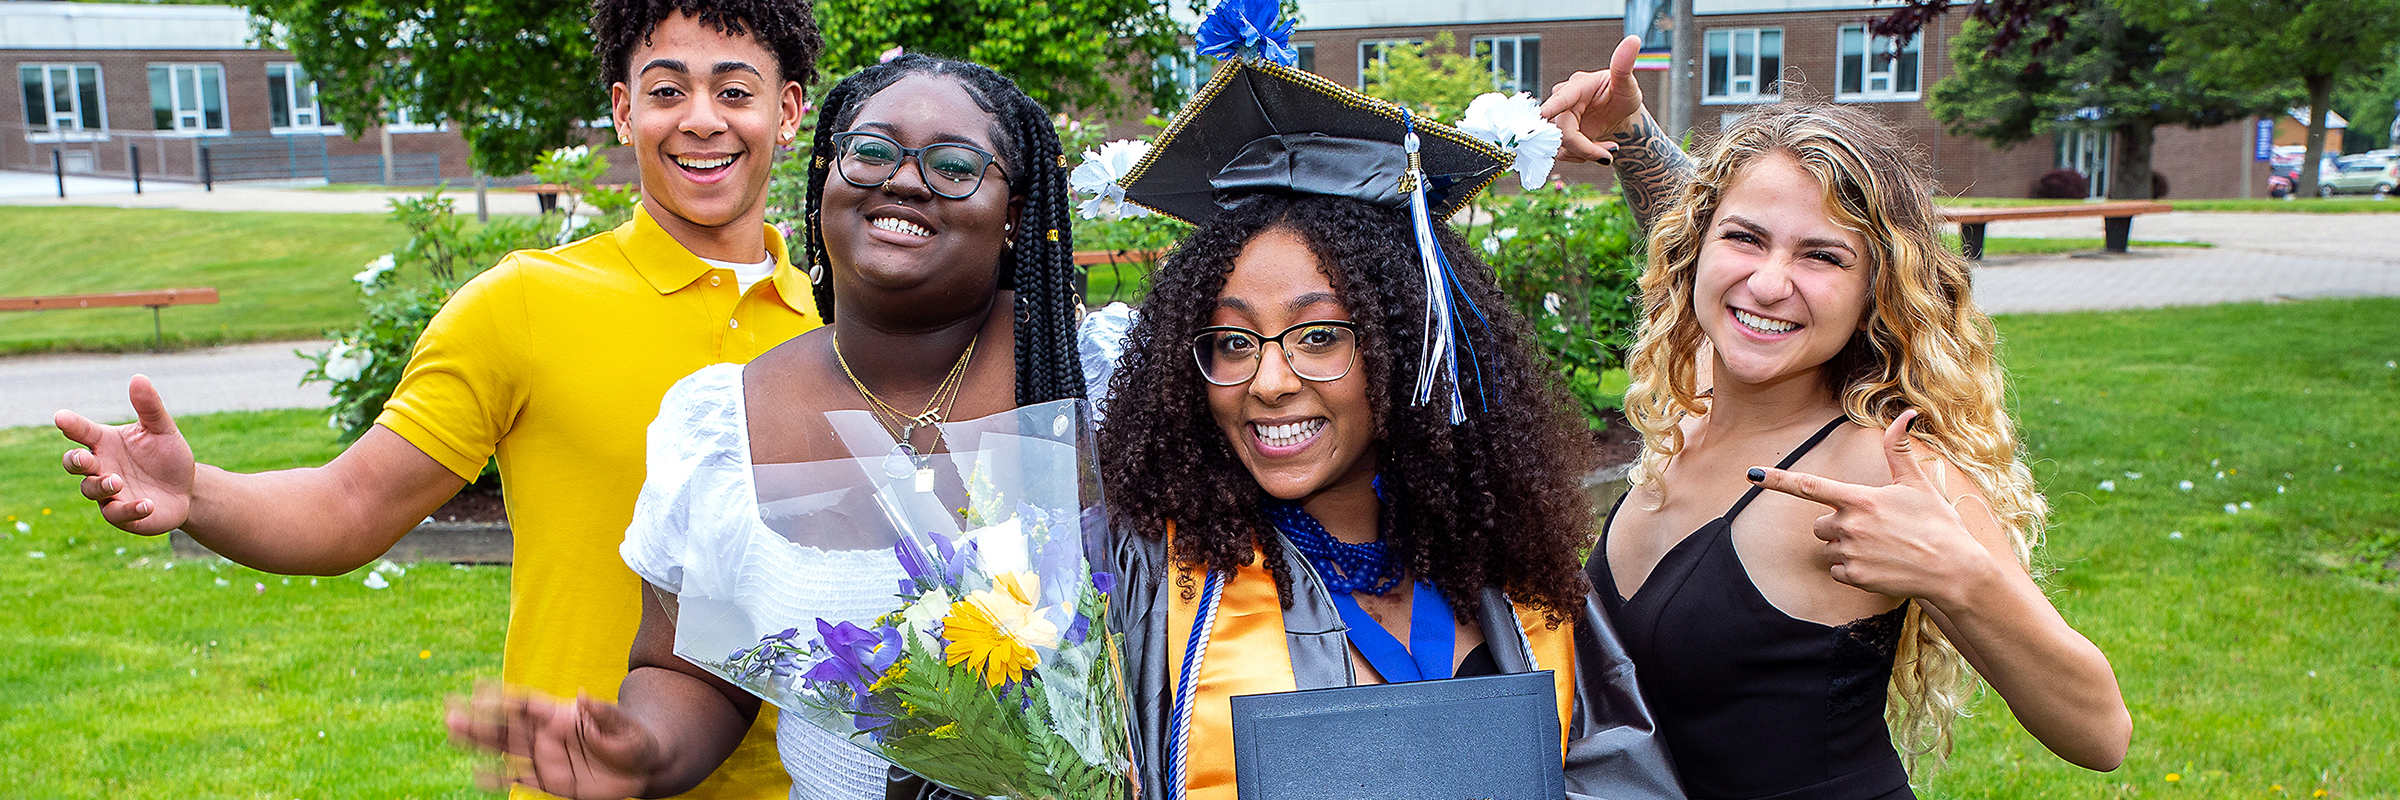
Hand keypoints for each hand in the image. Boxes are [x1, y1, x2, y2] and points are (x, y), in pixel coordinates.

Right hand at [55, 375, 195, 535]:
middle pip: (75, 463)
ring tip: (118, 480)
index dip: (71, 424)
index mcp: (106, 442)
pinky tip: (147, 504)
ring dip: (102, 485)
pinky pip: (117, 514)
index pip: (82, 431)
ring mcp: (109, 492)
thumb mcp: (163, 430)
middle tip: (86, 458)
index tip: (61, 417)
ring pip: (90, 489)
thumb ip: (149, 407)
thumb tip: (139, 377)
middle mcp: (101, 466)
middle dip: (76, 460)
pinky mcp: (122, 515)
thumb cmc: (168, 456)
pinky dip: (130, 509)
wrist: (188, 490)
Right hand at [446, 682, 661, 798]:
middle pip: (508, 726)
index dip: (503, 696)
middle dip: (480, 720)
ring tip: (453, 733)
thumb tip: (583, 696)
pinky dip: (499, 777)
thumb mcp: (625, 727)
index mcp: (562, 715)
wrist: (644, 768)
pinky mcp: (551, 781)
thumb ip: (604, 714)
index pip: (527, 705)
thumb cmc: (635, 740)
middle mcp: (548, 734)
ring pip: (506, 749)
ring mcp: (546, 758)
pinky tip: (477, 774)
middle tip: (451, 713)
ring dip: (480, 743)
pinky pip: (520, 778)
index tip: (477, 688)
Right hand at [1540, 34, 1646, 163]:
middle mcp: (1563, 102)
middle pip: (1561, 130)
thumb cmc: (1624, 97)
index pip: (1561, 98)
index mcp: (1577, 86)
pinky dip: (1582, 157)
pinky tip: (1597, 150)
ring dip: (1586, 153)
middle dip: (1585, 147)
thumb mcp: (1627, 85)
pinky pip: (1562, 153)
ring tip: (1609, 148)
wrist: (1620, 117)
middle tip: (1608, 155)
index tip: (1541, 117)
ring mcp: (1559, 119)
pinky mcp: (1558, 135)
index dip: (1550, 109)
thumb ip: (1624, 66)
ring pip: (1560, 145)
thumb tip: (1634, 39)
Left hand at [1748, 410, 2002, 603]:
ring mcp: (1851, 552)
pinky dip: (1851, 570)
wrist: (1955, 570)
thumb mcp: (1918, 484)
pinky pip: (1837, 571)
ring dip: (1845, 548)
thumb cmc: (1938, 524)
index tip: (1751, 473)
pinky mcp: (1855, 577)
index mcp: (1860, 499)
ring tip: (1881, 548)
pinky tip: (1879, 566)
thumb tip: (1906, 414)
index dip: (1777, 479)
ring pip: (1829, 548)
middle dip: (1836, 525)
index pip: (1809, 486)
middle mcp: (1850, 525)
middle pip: (1819, 524)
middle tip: (1873, 529)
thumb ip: (1899, 451)